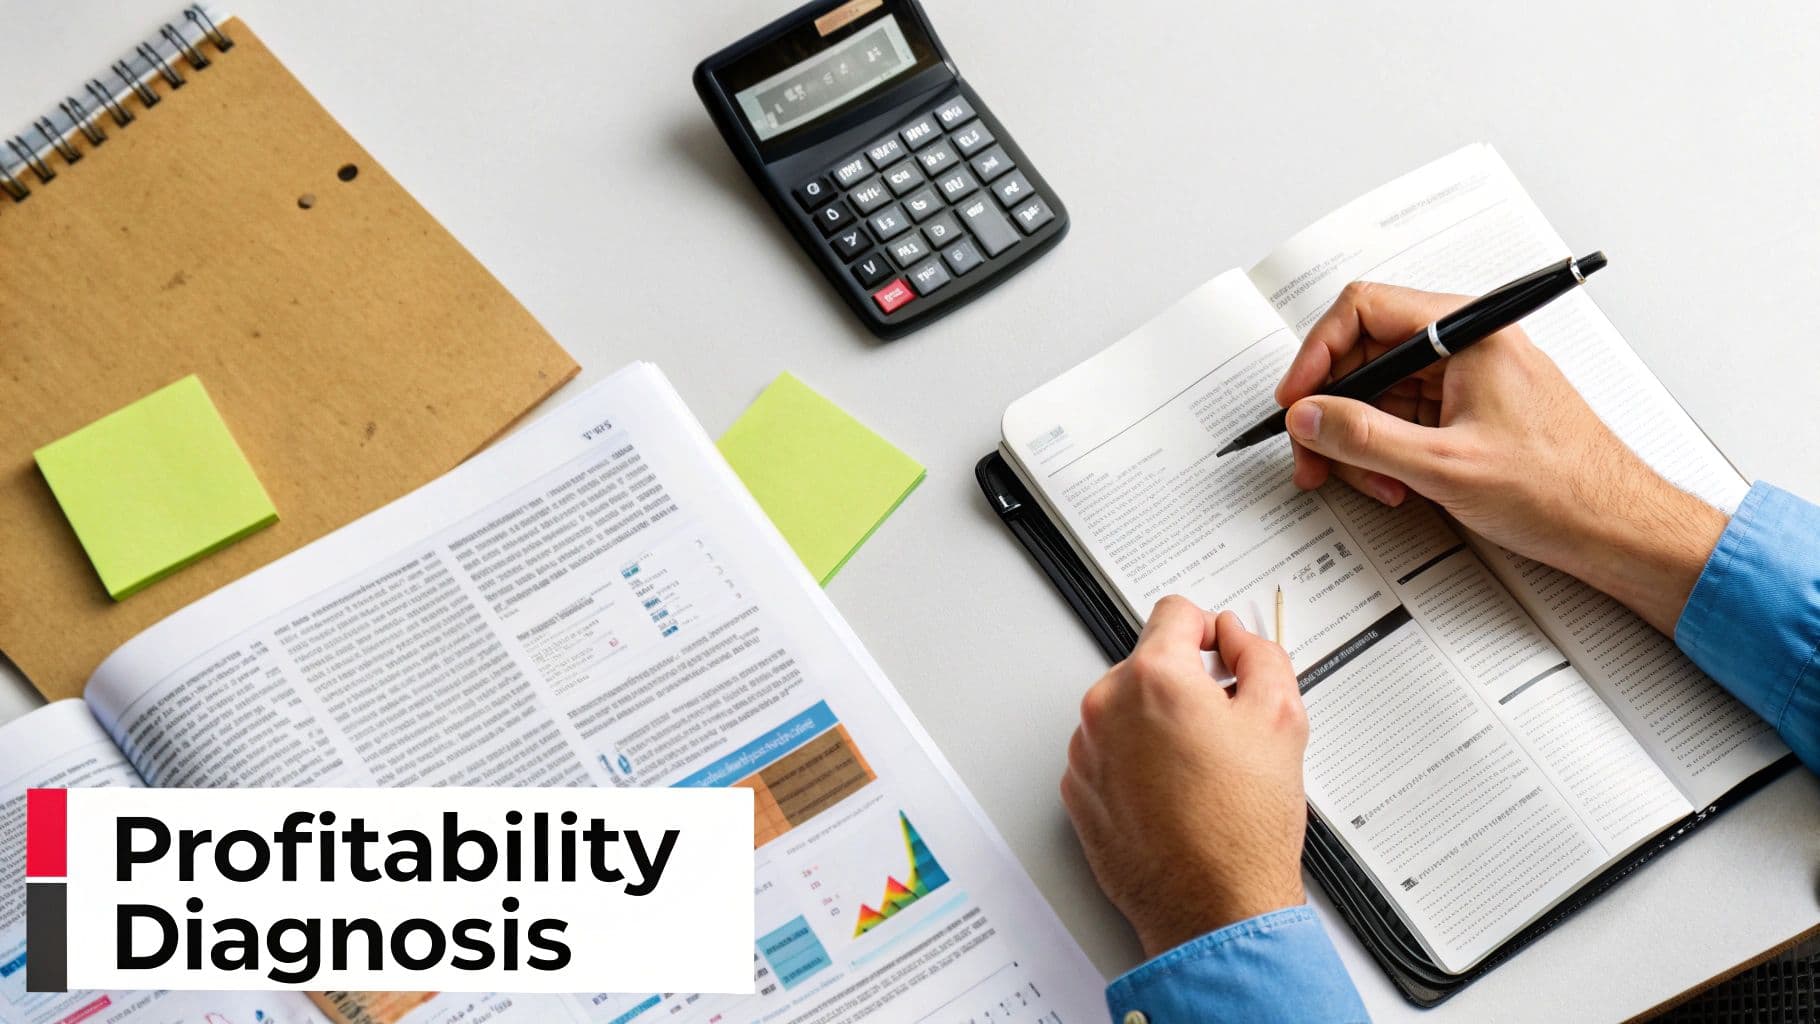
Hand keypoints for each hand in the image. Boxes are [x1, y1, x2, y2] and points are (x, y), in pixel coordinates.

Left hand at [1061, 597, 1308, 957]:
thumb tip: (1238, 638)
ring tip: (1201, 772)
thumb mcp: (1281, 718)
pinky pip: (1109, 754)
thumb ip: (1260, 656)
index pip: (1175, 613)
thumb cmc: (1242, 827)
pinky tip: (1175, 794)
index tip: (1220, 653)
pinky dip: (1137, 763)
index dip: (1209, 630)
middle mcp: (1106, 708)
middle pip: (1148, 665)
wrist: (1213, 907)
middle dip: (1185, 685)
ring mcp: (1086, 752)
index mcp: (1153, 679)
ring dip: (1158, 725)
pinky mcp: (1078, 790)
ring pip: (1127, 711)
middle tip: (1224, 728)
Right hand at [1274, 281, 1725, 633]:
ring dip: (1360, 440)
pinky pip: (1405, 419)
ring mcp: (1468, 379)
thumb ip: (1365, 437)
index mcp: (1470, 333)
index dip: (1317, 355)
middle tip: (1313, 455)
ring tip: (1369, 483)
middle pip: (1366, 355)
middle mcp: (1468, 346)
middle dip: (1333, 410)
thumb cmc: (1561, 489)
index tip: (1296, 401)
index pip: (1364, 310)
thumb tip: (1309, 416)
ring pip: (1381, 393)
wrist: (1616, 528)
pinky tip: (1395, 485)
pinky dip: (1387, 452)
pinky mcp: (1468, 412)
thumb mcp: (1445, 467)